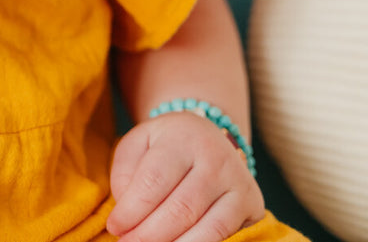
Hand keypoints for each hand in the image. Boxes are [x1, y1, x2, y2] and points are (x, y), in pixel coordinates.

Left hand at [106, 112, 263, 241]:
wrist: (207, 136)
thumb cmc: (164, 145)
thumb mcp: (138, 144)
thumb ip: (126, 174)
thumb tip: (127, 213)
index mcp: (182, 139)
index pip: (154, 181)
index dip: (132, 210)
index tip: (114, 226)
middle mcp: (216, 159)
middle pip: (181, 209)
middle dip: (149, 235)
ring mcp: (238, 183)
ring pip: (208, 228)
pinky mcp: (252, 204)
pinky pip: (226, 236)